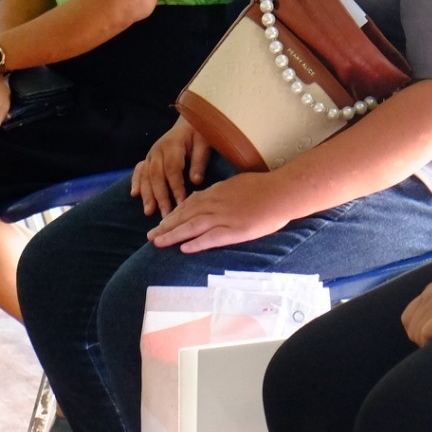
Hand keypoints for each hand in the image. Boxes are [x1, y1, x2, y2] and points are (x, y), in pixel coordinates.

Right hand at [132, 118, 212, 218]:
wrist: (189, 120)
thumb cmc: (199, 133)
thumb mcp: (204, 144)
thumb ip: (199, 162)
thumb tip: (195, 181)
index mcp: (172, 146)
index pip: (172, 170)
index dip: (176, 188)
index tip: (181, 204)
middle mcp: (157, 151)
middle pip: (156, 176)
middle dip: (160, 197)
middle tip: (165, 216)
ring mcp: (150, 154)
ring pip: (145, 176)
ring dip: (146, 194)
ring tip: (149, 211)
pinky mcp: (148, 158)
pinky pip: (138, 170)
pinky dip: (135, 182)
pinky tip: (134, 194)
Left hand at [147, 171, 301, 252]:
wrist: (281, 191)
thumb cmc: (264, 186)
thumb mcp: (237, 183)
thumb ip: (221, 191)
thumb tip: (208, 194)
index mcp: (216, 192)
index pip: (189, 204)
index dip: (174, 214)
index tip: (163, 222)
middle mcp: (216, 204)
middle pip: (185, 216)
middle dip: (166, 226)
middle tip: (150, 236)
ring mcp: (224, 218)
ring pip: (192, 227)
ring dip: (173, 235)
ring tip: (158, 243)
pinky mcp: (235, 231)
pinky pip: (211, 238)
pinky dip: (196, 243)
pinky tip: (184, 249)